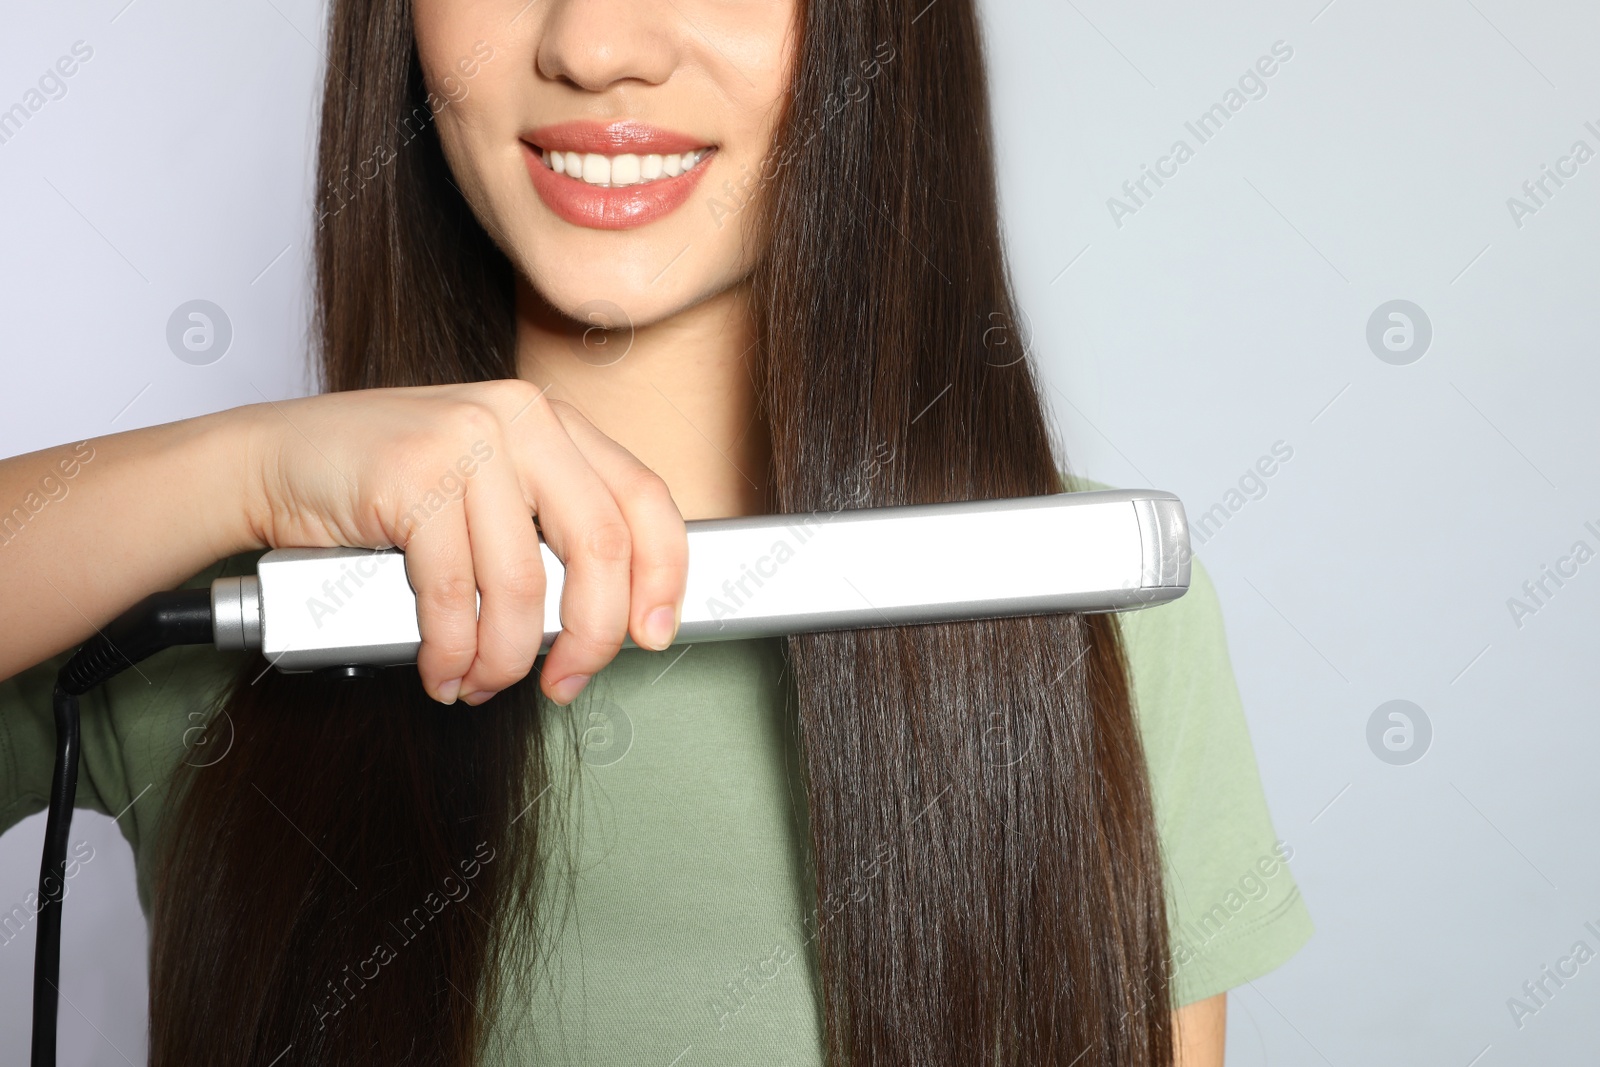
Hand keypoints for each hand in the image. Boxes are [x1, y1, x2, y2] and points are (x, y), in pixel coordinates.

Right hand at [240, 379, 687, 705]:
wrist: (274, 458)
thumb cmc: (384, 483)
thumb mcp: (486, 487)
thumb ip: (547, 526)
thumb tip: (610, 612)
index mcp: (551, 421)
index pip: (643, 498)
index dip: (663, 575)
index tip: (654, 632)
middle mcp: (519, 419)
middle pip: (600, 545)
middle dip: (591, 636)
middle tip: (567, 681)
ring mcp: (466, 440)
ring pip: (522, 584)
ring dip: (504, 659)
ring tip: (482, 681)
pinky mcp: (412, 475)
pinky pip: (454, 594)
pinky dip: (451, 652)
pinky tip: (443, 668)